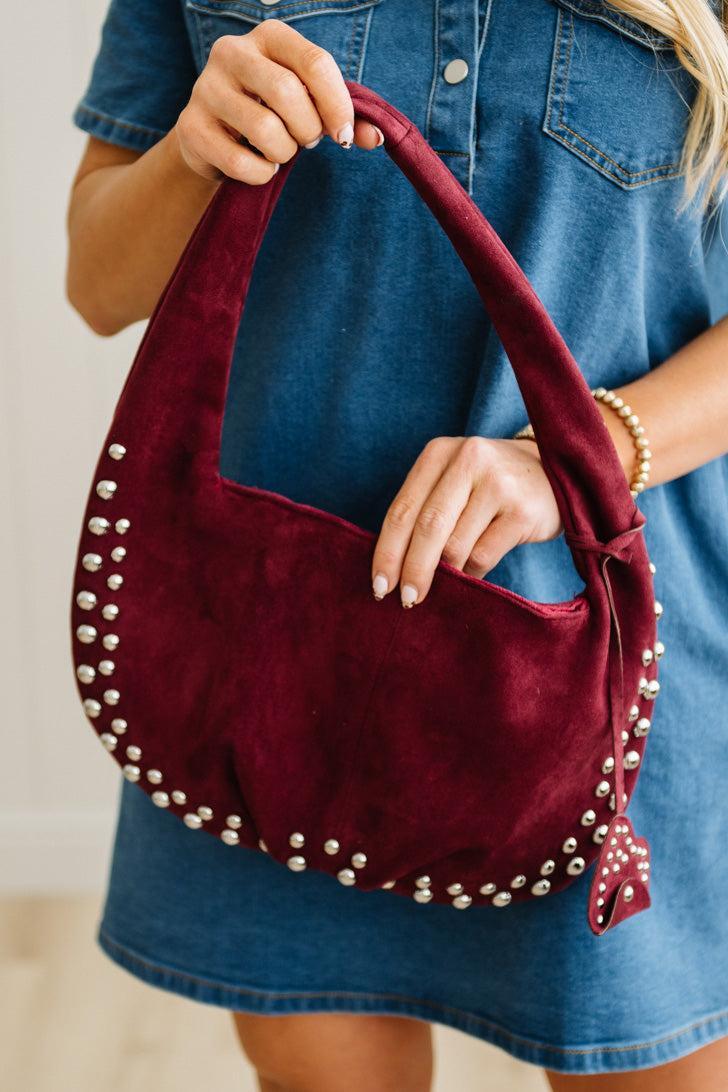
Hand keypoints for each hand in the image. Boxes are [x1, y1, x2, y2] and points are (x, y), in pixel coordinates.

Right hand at [174, 20, 382, 184]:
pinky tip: (261, 166)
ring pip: (265, 130)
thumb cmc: (271, 114)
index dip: (337, 105)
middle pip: (289, 93)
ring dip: (285, 154)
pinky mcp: (190, 127)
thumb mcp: (308, 105)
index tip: (344, 135)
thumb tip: (377, 137)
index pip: (315, 62)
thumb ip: (343, 117)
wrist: (213, 138)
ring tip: (281, 152)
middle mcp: (232, 52)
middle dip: (309, 129)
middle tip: (308, 141)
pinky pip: (242, 162)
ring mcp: (206, 88)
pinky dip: (262, 174)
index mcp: (269, 36)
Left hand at [371, 436, 563, 606]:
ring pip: (455, 546)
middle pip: (427, 528)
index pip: (402, 509)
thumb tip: (394, 569)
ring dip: (448, 573)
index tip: (379, 585)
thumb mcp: (453, 482)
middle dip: (412, 570)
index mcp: (439, 453)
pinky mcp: (522, 511)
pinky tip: (474, 571)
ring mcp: (498, 484)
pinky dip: (473, 573)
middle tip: (406, 600)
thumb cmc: (489, 485)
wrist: (553, 471)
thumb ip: (425, 512)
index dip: (387, 551)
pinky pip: (483, 556)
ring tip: (451, 577)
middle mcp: (468, 461)